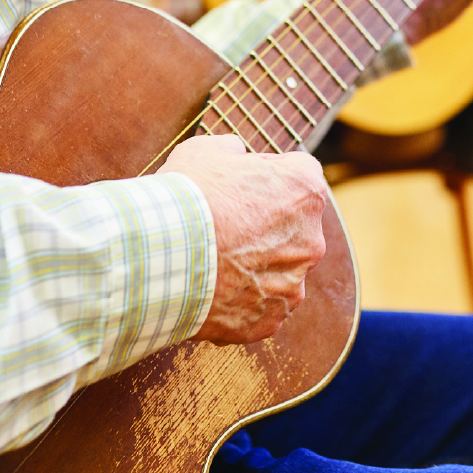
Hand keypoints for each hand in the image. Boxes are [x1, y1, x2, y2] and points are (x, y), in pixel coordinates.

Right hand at [159, 135, 331, 343]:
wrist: (160, 255)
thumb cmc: (185, 197)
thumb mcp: (206, 151)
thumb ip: (233, 151)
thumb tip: (236, 154)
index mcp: (305, 190)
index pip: (298, 177)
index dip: (267, 180)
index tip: (240, 189)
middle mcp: (311, 239)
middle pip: (291, 230)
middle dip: (264, 229)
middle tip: (222, 230)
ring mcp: (292, 285)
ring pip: (277, 274)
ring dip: (253, 270)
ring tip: (210, 266)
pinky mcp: (269, 321)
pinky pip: (258, 310)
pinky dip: (239, 304)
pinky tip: (209, 293)